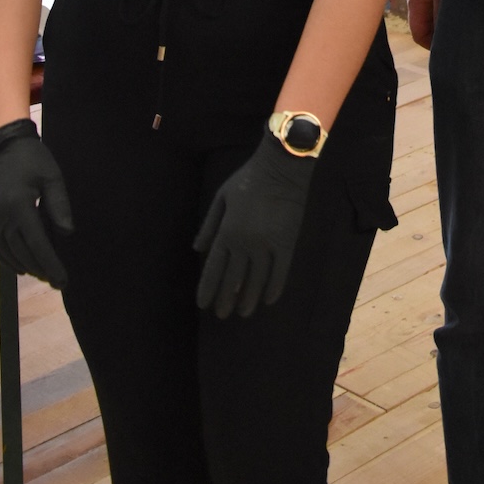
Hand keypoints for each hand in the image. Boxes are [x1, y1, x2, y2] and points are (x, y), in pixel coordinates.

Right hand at [0, 119, 72, 287]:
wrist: (4, 144)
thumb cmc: (32, 159)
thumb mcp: (52, 177)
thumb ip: (59, 206)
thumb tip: (66, 233)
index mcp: (19, 206)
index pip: (37, 244)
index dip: (50, 264)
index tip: (63, 279)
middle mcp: (2, 216)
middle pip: (22, 252)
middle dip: (41, 269)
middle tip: (56, 280)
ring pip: (8, 252)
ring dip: (25, 266)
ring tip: (41, 274)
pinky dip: (6, 259)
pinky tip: (18, 266)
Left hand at [195, 132, 315, 317]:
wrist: (281, 168)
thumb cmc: (248, 179)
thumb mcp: (222, 197)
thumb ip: (209, 225)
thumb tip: (197, 249)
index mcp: (227, 232)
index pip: (213, 269)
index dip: (207, 289)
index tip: (203, 305)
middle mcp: (245, 244)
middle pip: (233, 279)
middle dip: (225, 299)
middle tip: (222, 315)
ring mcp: (267, 246)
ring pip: (256, 281)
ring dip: (248, 299)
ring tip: (243, 313)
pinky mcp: (287, 244)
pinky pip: (280, 273)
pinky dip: (274, 288)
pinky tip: (268, 300)